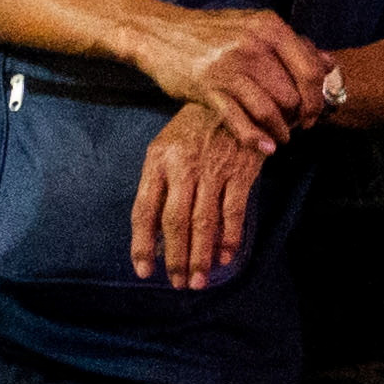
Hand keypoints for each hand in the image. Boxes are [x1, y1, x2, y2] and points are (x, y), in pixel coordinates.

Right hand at [126, 3, 335, 150]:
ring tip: (281, 138)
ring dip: (281, 131)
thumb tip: (331, 63)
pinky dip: (257, 139)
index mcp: (269, 27)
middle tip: (297, 127)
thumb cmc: (210, 33)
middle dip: (298, 117)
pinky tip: (266, 147)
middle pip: (292, 94)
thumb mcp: (253, 27)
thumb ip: (291, 45)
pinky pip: (240, 120)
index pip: (310, 70)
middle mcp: (253, 45)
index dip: (318, 98)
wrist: (159, 33)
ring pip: (270, 110)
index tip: (314, 113)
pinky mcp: (208, 87)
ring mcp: (230, 66)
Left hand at [131, 108, 275, 289]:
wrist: (234, 99)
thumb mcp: (166, 147)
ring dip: (200, 255)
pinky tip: (224, 256)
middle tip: (178, 283)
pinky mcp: (240, 170)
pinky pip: (233, 211)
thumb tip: (155, 233)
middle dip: (176, 257)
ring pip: (204, 221)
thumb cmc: (193, 129)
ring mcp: (212, 169)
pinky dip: (229, 237)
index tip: (144, 271)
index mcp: (157, 160)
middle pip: (175, 220)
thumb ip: (159, 184)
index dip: (143, 244)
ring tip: (197, 281)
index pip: (144, 209)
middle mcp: (182, 166)